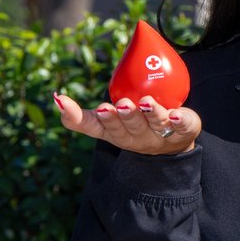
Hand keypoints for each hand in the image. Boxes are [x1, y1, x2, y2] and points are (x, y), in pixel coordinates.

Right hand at [53, 93, 200, 154]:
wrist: (173, 142)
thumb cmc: (134, 127)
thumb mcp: (105, 125)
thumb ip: (81, 116)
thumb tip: (56, 99)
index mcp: (115, 134)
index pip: (99, 130)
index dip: (98, 122)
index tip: (95, 109)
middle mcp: (137, 139)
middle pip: (128, 128)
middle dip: (123, 117)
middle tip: (120, 106)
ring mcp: (161, 137)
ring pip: (155, 125)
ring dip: (149, 114)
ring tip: (145, 103)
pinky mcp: (184, 132)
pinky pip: (183, 126)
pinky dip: (180, 120)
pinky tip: (175, 114)